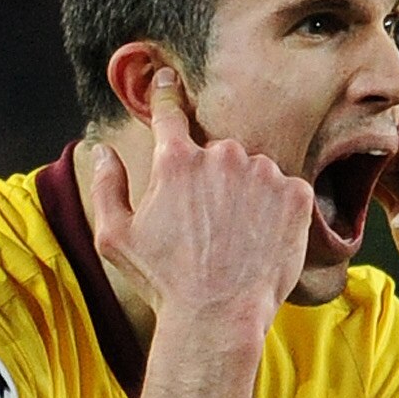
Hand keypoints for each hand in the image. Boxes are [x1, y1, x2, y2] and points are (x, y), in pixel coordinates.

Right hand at [84, 99, 314, 326]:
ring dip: (248, 194)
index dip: (168, 94)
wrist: (218, 317)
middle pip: (218, 153)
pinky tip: (262, 240)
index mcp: (176, 161)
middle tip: (209, 226)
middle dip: (215, 180)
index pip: (170, 112)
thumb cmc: (164, 282)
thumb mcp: (116, 237)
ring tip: (237, 238)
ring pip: (255, 172)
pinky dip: (279, 210)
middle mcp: (222, 156)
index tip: (170, 80)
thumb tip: (102, 150)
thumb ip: (106, 186)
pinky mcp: (296, 194)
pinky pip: (287, 190)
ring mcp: (263, 173)